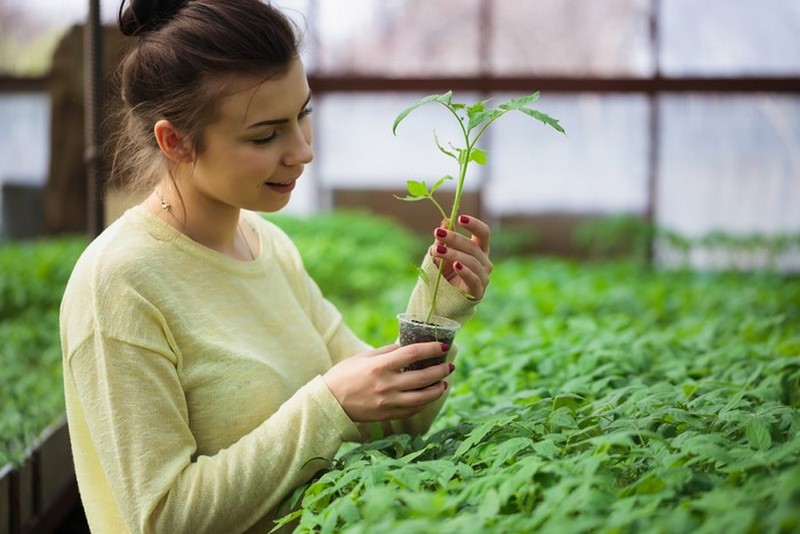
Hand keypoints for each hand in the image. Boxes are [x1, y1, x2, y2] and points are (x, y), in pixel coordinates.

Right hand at [323, 343, 453, 421]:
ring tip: (443, 383)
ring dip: (437, 390)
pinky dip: (423, 403)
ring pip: (422, 398)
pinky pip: (412, 410)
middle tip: (449, 366)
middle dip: (440, 371)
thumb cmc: (344, 375)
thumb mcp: (363, 357)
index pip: (413, 354)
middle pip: (423, 377)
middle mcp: (387, 385)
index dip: (431, 349)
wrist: (329, 402)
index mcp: (380, 366)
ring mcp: (388, 402)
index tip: (442, 347)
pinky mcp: (388, 415)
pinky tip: (428, 396)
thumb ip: (386, 352)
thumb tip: (406, 347)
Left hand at [431, 214, 491, 299]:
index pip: (483, 233)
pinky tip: (455, 265)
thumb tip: (445, 220)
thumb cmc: (445, 273)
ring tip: (437, 250)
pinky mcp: (478, 291)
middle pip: (474, 246)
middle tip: (437, 233)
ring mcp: (483, 277)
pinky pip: (473, 279)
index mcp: (479, 250)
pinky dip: (464, 271)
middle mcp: (485, 262)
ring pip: (471, 261)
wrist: (444, 300)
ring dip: (452, 254)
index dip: (474, 224)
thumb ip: (444, 239)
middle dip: (454, 238)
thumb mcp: (442, 253)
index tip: (459, 217)